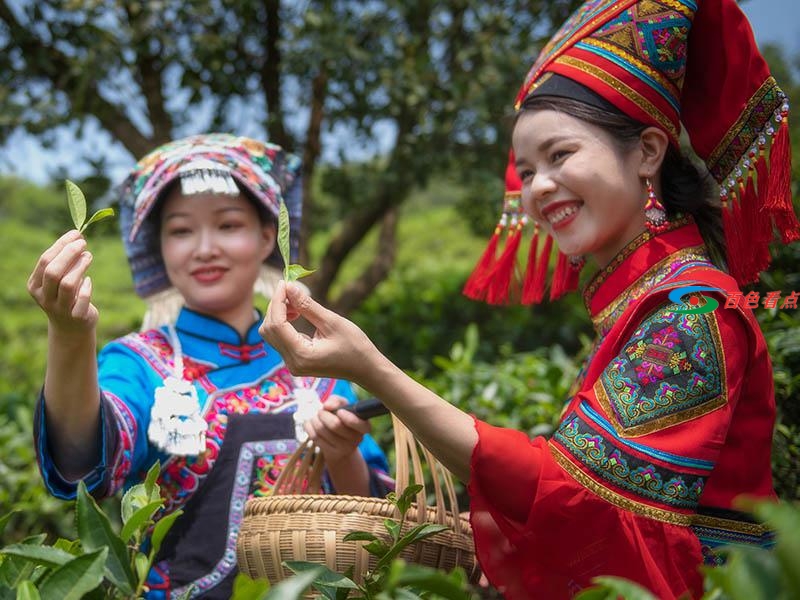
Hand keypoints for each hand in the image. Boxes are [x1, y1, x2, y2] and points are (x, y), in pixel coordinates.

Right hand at [28, 230, 97, 334]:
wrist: (71, 328)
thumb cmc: (66, 296)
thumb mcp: (59, 280)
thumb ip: (64, 262)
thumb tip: (77, 237)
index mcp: (35, 285)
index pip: (45, 260)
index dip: (62, 245)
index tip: (76, 234)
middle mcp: (44, 297)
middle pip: (53, 272)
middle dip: (69, 254)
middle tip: (83, 243)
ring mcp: (59, 308)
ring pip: (67, 284)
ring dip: (80, 267)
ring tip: (88, 256)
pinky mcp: (76, 317)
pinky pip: (82, 299)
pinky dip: (86, 287)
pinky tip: (88, 280)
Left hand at [259, 281, 377, 383]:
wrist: (366, 369)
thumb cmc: (355, 346)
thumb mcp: (332, 322)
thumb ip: (307, 306)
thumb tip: (289, 287)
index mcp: (301, 355)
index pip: (277, 324)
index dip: (277, 301)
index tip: (284, 283)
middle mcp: (292, 363)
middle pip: (269, 330)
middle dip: (276, 307)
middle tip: (290, 290)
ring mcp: (293, 364)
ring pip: (272, 334)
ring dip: (278, 315)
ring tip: (296, 303)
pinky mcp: (295, 362)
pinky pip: (280, 339)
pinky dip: (283, 323)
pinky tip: (297, 314)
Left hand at [304, 395, 369, 465]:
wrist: (340, 445)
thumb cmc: (342, 420)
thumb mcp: (344, 407)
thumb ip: (337, 400)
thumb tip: (327, 406)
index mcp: (364, 426)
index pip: (358, 424)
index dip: (347, 417)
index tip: (339, 411)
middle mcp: (357, 439)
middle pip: (335, 424)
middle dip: (323, 414)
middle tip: (321, 411)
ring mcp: (344, 449)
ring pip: (322, 430)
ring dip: (314, 420)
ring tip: (315, 417)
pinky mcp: (332, 454)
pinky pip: (315, 437)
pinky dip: (309, 427)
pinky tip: (310, 423)